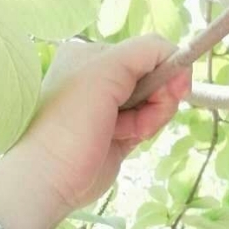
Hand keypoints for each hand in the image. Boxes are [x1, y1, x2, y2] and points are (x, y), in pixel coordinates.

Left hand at [7, 34, 191, 217]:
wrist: (51, 177)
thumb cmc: (70, 122)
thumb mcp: (104, 73)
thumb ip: (143, 53)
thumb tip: (178, 54)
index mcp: (92, 54)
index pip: (148, 51)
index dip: (168, 69)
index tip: (176, 89)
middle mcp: (101, 77)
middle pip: (156, 79)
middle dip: (158, 99)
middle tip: (140, 117)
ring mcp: (111, 107)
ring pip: (156, 103)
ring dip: (151, 118)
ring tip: (127, 132)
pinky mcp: (120, 132)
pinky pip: (149, 122)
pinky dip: (147, 129)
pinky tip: (127, 139)